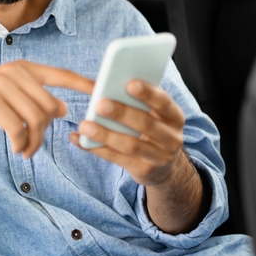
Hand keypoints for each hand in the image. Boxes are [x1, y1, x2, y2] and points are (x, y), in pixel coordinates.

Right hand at [0, 61, 93, 158]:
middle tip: (33, 148)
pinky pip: (18, 128)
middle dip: (45, 133)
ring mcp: (1, 83)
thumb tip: (63, 109)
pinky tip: (16, 149)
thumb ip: (36, 100)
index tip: (103, 92)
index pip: (62, 75)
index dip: (84, 84)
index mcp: (25, 68)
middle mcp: (15, 71)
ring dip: (33, 142)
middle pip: (50, 107)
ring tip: (25, 151)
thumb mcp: (11, 100)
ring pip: (36, 118)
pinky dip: (20, 143)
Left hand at [69, 79, 187, 186]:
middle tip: (100, 104)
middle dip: (122, 113)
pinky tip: (80, 140)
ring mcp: (160, 157)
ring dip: (105, 134)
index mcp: (174, 117)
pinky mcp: (144, 171)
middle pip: (146, 124)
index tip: (130, 84)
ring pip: (130, 145)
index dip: (148, 94)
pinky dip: (97, 149)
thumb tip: (104, 86)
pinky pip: (118, 159)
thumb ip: (137, 103)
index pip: (163, 103)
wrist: (164, 168)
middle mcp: (172, 138)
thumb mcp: (154, 116)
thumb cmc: (152, 131)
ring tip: (84, 125)